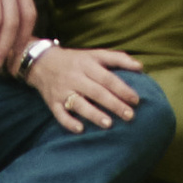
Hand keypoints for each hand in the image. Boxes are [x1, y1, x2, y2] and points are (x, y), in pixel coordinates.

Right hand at [31, 45, 146, 131]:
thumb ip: (118, 58)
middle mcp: (75, 77)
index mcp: (87, 64)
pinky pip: (59, 114)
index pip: (107, 78)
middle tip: (129, 116)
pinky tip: (80, 129)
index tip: (136, 100)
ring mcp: (62, 90)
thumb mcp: (95, 54)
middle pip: (96, 92)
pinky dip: (69, 122)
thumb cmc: (75, 60)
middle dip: (114, 104)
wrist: (42, 62)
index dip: (122, 89)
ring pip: (79, 104)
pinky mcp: (52, 102)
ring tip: (108, 124)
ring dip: (93, 114)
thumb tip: (140, 66)